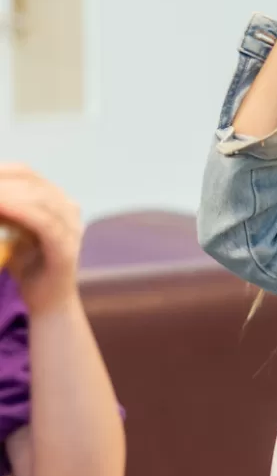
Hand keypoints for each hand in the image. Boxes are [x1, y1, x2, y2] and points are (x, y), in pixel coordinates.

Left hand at [0, 164, 82, 313]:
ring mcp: (71, 227)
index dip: (2, 171)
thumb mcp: (14, 229)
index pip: (26, 174)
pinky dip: (20, 210)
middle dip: (1, 181)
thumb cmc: (29, 267)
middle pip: (31, 182)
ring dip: (6, 194)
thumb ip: (6, 211)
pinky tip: (1, 207)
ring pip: (38, 198)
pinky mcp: (66, 248)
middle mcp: (69, 209)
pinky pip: (44, 222)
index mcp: (56, 201)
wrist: (48, 303)